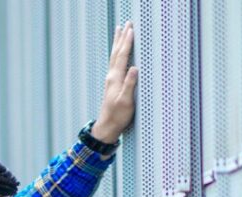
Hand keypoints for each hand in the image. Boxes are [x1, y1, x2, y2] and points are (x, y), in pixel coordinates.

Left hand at [90, 21, 138, 145]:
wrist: (107, 127)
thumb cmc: (117, 117)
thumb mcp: (126, 102)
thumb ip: (130, 84)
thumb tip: (134, 68)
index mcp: (115, 78)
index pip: (122, 56)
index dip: (127, 42)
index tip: (131, 29)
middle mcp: (111, 76)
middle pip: (117, 52)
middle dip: (122, 37)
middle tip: (126, 24)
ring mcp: (111, 80)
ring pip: (114, 56)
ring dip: (117, 43)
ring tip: (119, 31)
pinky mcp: (112, 84)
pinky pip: (114, 63)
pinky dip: (117, 53)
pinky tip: (118, 52)